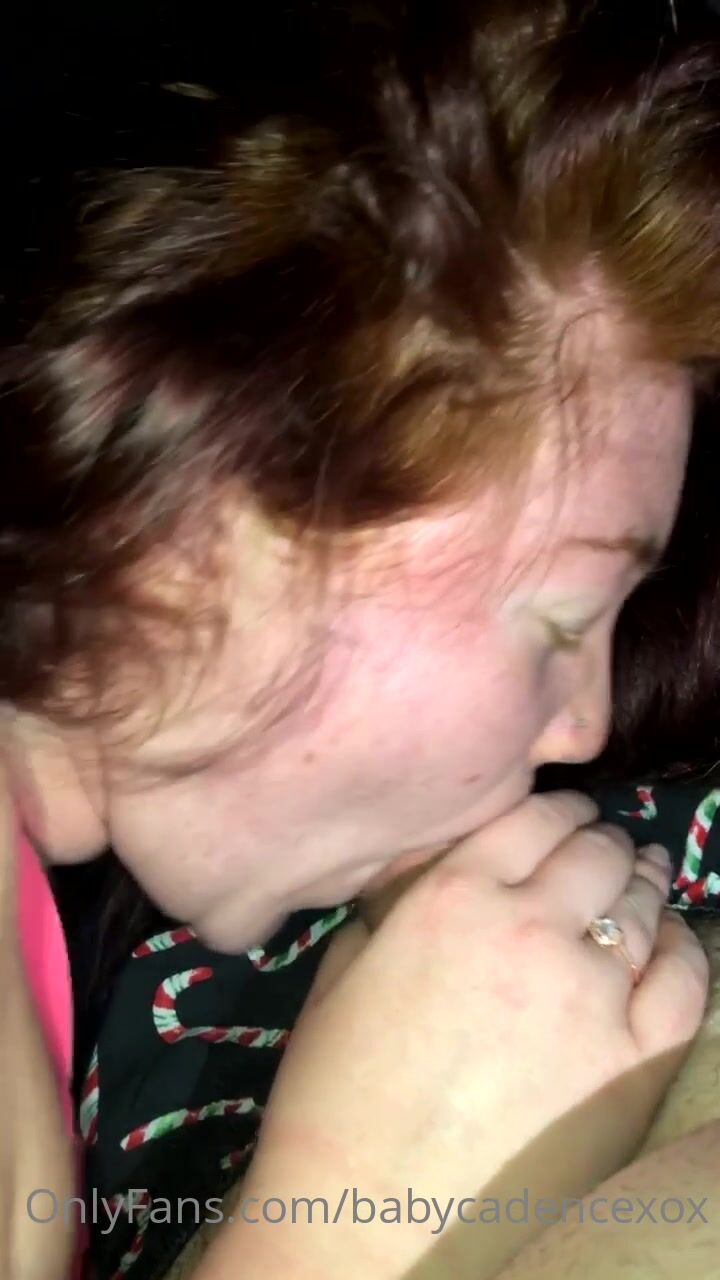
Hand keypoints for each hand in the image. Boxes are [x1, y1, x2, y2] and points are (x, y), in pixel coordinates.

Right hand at [200, 793, 708, 1279]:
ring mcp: (590, 995)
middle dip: (600, 842)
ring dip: (644, 881)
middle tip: (603, 849)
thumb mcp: (343, 966)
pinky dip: (684, 948)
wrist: (368, 1215)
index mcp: (452, 896)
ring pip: (642, 905)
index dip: (556, 809)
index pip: (533, 817)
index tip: (562, 817)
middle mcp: (530, 927)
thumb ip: (399, 898)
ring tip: (642, 877)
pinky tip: (672, 940)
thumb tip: (442, 865)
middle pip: (596, 851)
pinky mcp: (632, 1063)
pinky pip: (685, 981)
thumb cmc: (334, 1092)